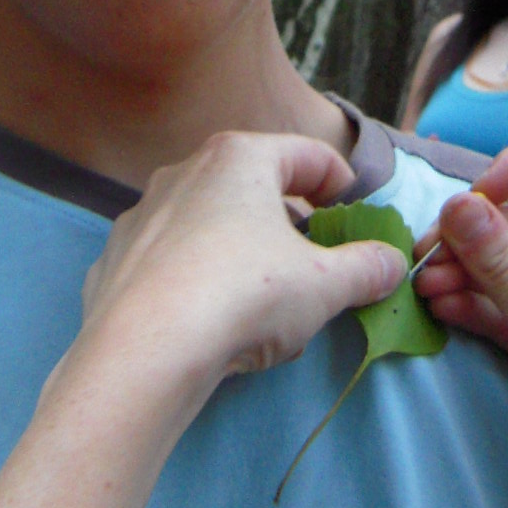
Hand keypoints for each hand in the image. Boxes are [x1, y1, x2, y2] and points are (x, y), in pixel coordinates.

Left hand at [63, 132, 406, 405]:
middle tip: (316, 263)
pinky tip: (207, 320)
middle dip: (291, 223)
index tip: (357, 222)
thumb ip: (366, 268)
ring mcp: (142, 215)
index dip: (344, 187)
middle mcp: (185, 171)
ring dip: (242, 250)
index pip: (310, 156)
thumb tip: (393, 262)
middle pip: (255, 186)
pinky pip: (170, 261)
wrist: (143, 351)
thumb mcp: (325, 284)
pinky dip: (195, 279)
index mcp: (240, 158)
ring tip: (263, 299)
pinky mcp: (114, 260)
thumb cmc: (244, 296)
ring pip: (209, 223)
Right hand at [415, 143, 507, 507]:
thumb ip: (501, 265)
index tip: (479, 194)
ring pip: (506, 267)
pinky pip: (500, 305)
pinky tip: (435, 306)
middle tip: (423, 253)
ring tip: (421, 285)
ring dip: (463, 272)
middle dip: (475, 236)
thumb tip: (457, 204)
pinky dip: (469, 303)